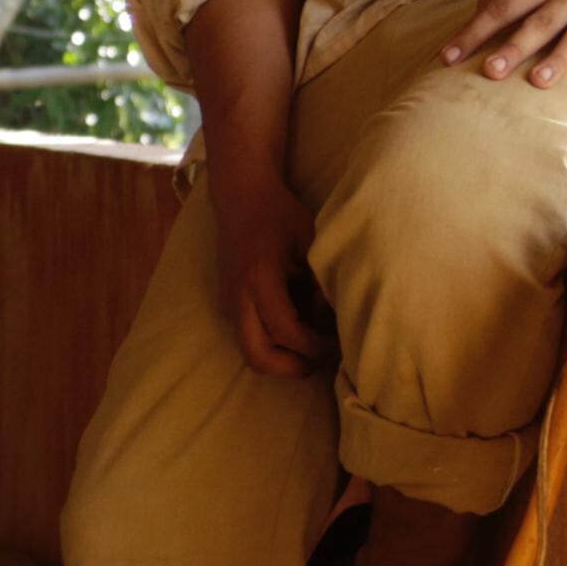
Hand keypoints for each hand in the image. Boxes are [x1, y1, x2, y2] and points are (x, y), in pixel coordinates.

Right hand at [209, 167, 330, 380]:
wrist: (241, 198)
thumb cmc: (281, 215)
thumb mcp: (312, 242)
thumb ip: (321, 282)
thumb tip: (336, 322)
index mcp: (259, 279)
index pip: (287, 332)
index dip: (316, 348)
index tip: (339, 346)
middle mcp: (238, 297)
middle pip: (258, 357)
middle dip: (292, 367)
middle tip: (320, 359)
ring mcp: (228, 303)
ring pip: (251, 352)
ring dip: (282, 358)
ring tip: (312, 346)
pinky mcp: (227, 304)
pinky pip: (249, 337)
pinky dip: (273, 344)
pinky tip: (297, 328)